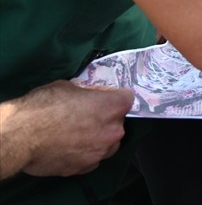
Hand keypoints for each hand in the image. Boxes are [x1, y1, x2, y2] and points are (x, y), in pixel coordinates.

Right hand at [0, 81, 133, 180]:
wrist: (20, 137)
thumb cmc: (43, 107)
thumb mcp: (68, 87)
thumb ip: (87, 93)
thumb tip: (89, 96)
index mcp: (113, 106)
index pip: (127, 98)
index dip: (113, 96)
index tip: (102, 98)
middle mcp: (113, 131)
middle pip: (118, 123)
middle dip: (106, 119)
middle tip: (85, 116)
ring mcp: (100, 152)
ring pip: (108, 144)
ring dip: (98, 139)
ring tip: (76, 134)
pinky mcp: (84, 168)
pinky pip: (92, 159)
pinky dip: (84, 154)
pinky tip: (69, 148)